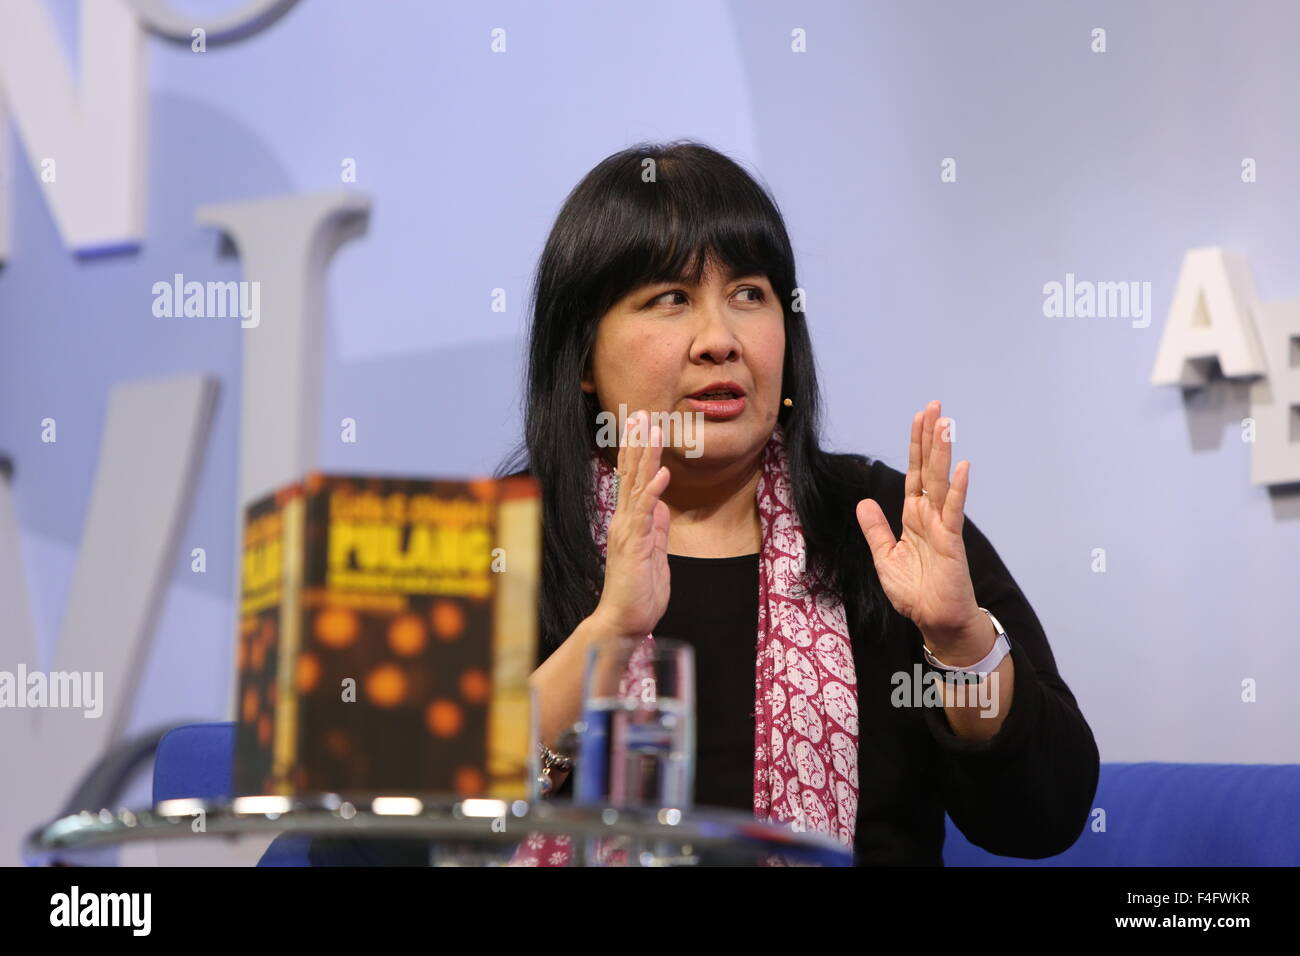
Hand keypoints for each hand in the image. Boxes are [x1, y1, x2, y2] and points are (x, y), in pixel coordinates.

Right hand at [590, 409, 671, 640]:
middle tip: (642, 413)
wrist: (625, 622)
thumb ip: (656, 529)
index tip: (643, 425)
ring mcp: (627, 531)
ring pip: (636, 485)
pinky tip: (662, 473)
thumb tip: (662, 506)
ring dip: (645, 456)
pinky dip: (653, 491)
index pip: (633, 480)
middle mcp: (624, 520)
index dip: (638, 451)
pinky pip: (645, 513)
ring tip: (652, 429)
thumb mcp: (655, 555)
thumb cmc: (639, 593)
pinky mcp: (634, 544)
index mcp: (630, 522)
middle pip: (631, 474)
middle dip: (638, 442)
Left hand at [855, 400, 986, 656]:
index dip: (915, 447)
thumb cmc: (914, 592)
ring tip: (945, 424)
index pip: (914, 474)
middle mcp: (930, 516)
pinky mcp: (951, 543)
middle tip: (934, 406)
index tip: (918, 417)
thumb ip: (876, 529)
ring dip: (943, 454)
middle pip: (929, 470)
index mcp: (913, 517)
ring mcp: (943, 527)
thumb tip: (863, 502)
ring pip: (942, 483)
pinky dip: (958, 489)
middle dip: (930, 439)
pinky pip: (954, 511)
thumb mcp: (885, 557)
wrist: (935, 620)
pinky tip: (962, 467)